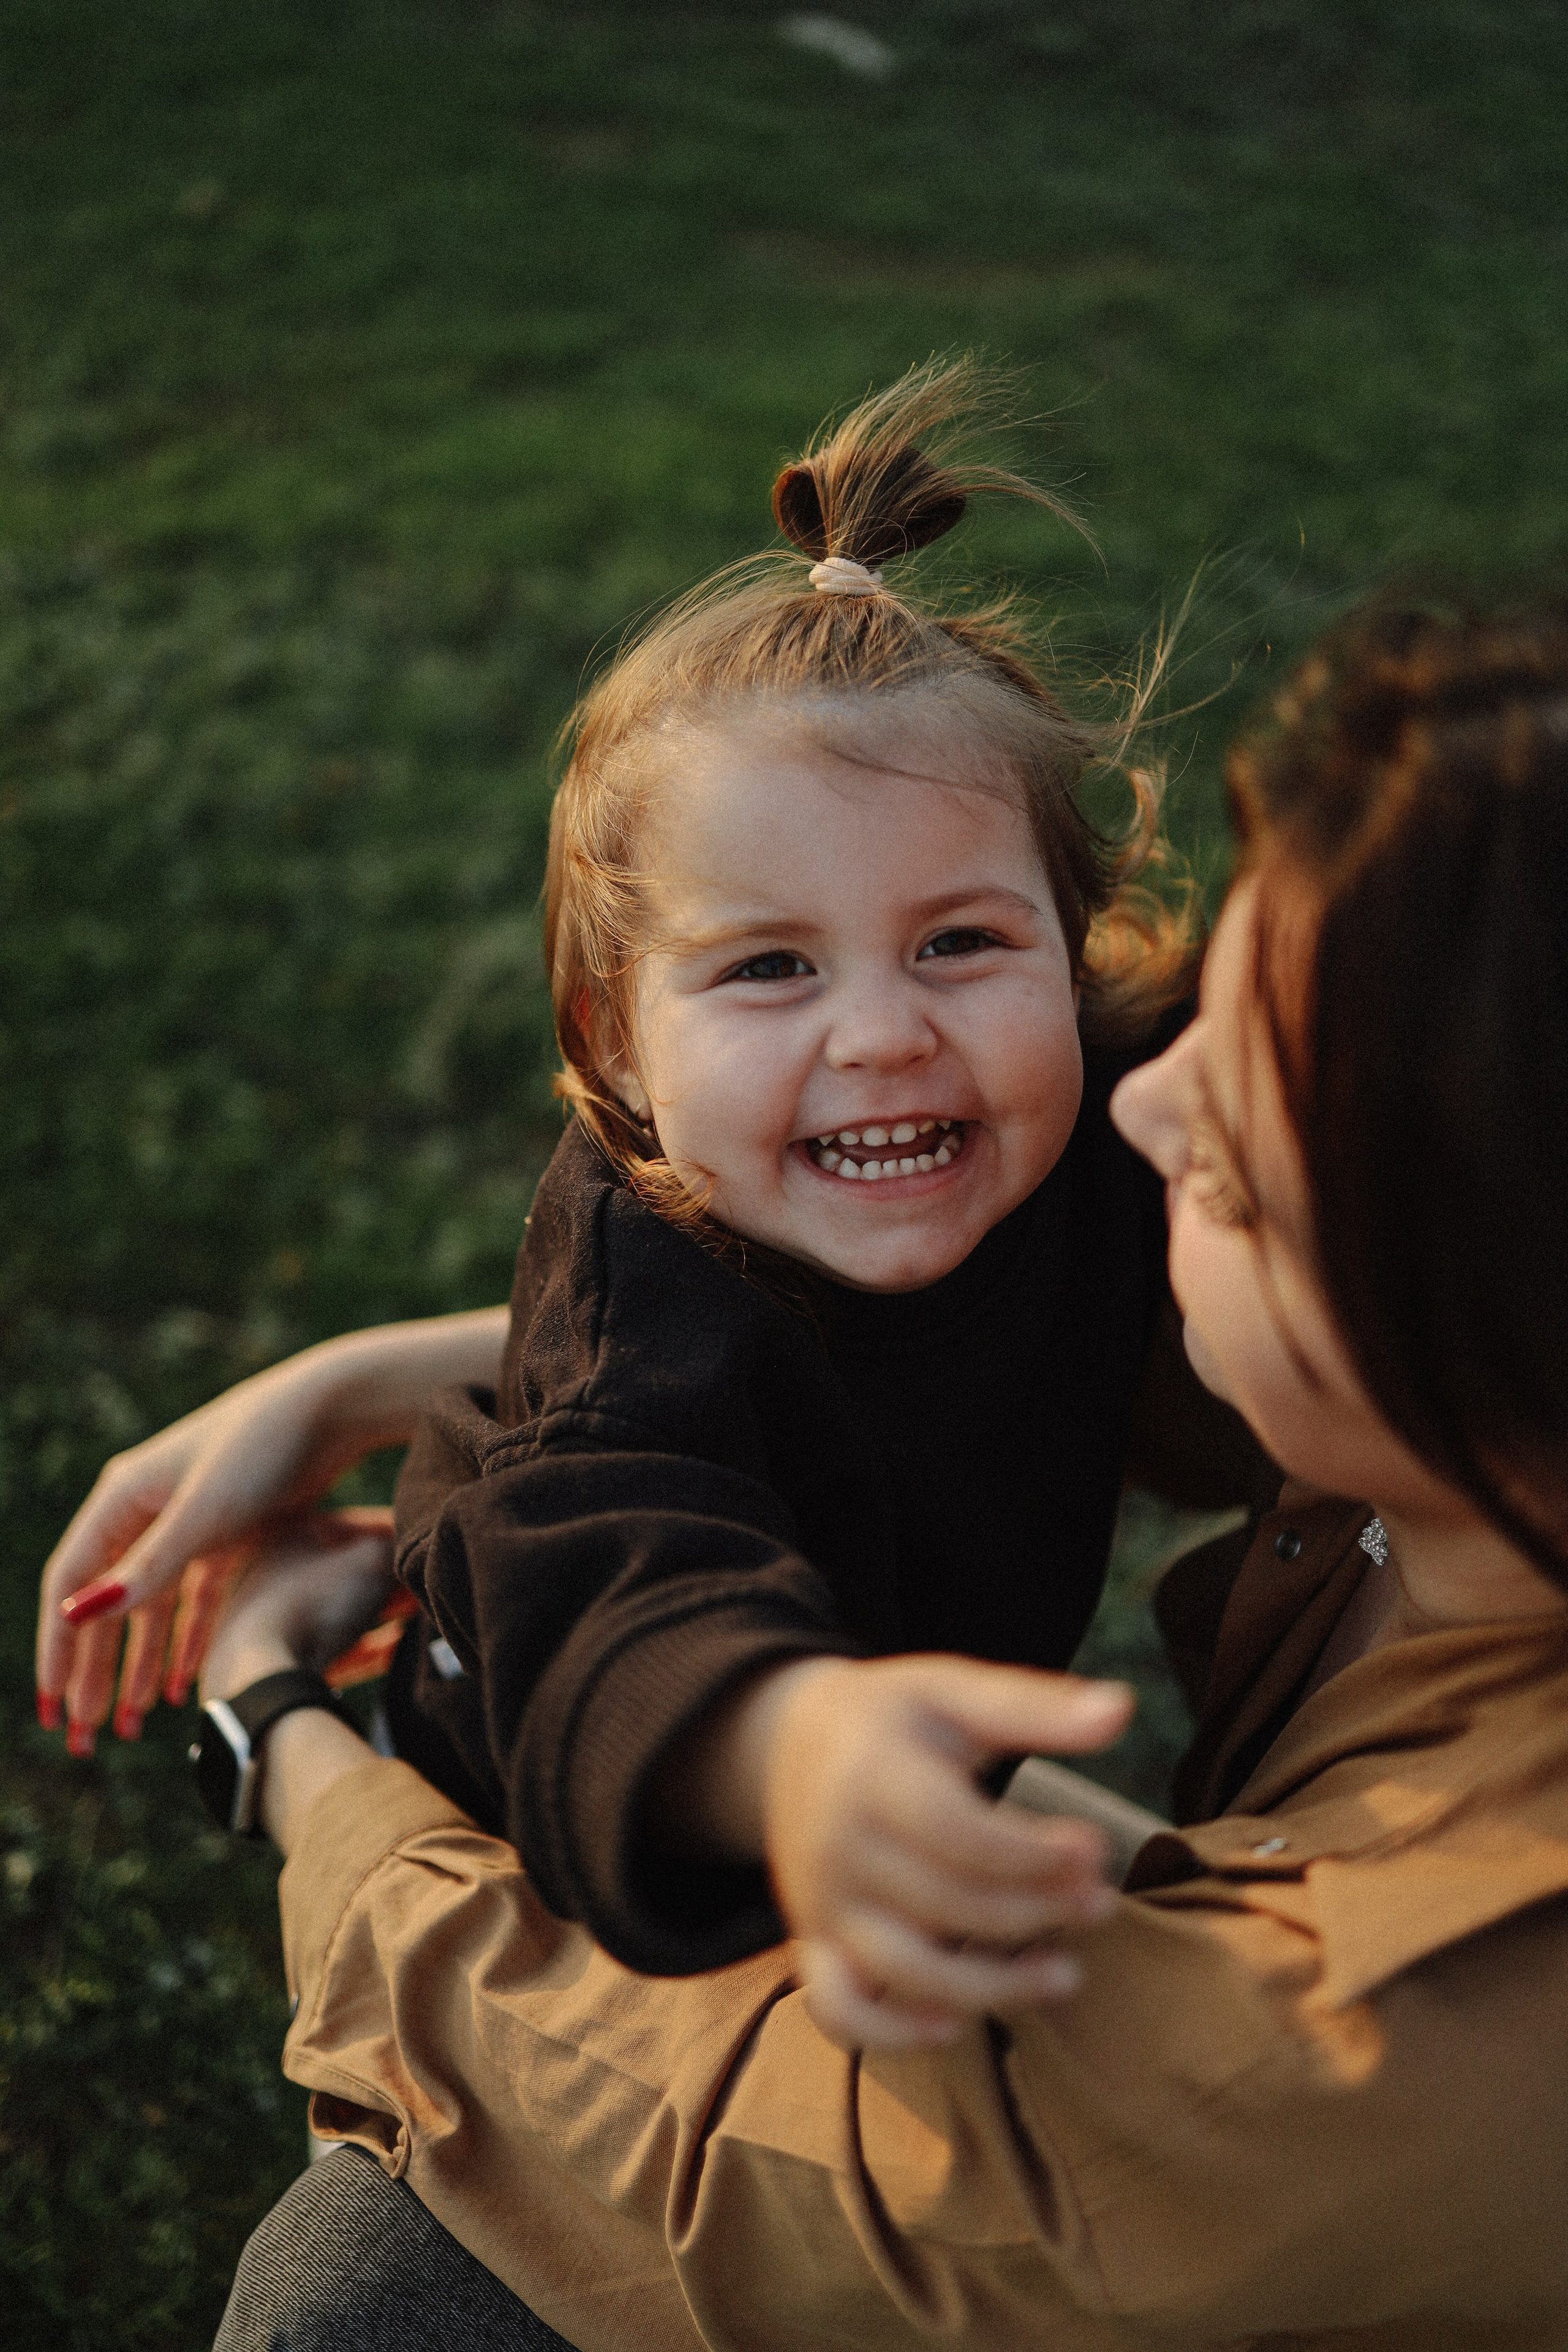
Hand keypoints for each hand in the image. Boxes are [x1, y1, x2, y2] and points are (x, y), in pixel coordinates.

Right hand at [36, 1366, 379, 1750]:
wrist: (334, 1407)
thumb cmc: (263, 1450)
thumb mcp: (202, 1514)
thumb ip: (146, 1568)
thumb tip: (79, 1615)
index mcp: (123, 1499)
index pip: (72, 1584)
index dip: (59, 1648)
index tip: (55, 1707)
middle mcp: (146, 1508)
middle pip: (107, 1603)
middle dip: (93, 1673)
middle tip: (83, 1737)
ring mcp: (187, 1519)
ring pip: (150, 1608)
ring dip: (137, 1666)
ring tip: (128, 1726)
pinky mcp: (228, 1529)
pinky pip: (192, 1598)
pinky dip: (185, 1640)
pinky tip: (180, 1684)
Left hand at [198, 1511, 394, 1854]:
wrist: (261, 1672)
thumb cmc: (314, 1602)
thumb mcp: (370, 1562)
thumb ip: (398, 1548)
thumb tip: (417, 1550)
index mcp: (287, 1534)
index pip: (353, 1525)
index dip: (393, 1531)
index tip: (422, 1542)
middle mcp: (271, 1571)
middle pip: (344, 1569)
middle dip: (387, 1576)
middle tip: (421, 1581)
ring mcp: (270, 1616)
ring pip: (338, 1608)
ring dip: (377, 1611)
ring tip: (414, 1613)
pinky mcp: (274, 1659)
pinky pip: (329, 1647)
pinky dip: (363, 1647)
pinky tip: (393, 1648)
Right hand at [758, 1655, 1131, 2050]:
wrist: (786, 1743)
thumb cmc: (889, 1716)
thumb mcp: (951, 1690)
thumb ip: (1034, 1705)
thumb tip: (1123, 1709)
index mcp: (871, 1775)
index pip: (960, 1835)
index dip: (1035, 1854)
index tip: (1095, 1848)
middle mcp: (838, 1848)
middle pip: (948, 1905)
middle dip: (1038, 1911)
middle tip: (1100, 1901)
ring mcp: (821, 1904)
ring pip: (906, 1971)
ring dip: (995, 1986)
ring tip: (1067, 1974)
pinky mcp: (813, 1943)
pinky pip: (839, 2009)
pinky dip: (891, 2032)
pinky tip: (956, 2024)